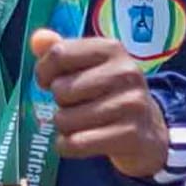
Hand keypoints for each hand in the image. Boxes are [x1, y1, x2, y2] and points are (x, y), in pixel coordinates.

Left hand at [31, 30, 168, 176]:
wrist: (148, 130)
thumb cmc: (108, 94)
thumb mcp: (88, 67)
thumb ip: (60, 52)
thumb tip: (38, 39)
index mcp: (111, 49)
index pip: (59, 54)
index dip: (44, 72)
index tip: (50, 82)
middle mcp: (125, 72)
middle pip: (61, 90)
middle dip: (60, 103)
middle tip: (77, 106)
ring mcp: (131, 104)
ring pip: (65, 120)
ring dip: (64, 127)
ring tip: (82, 124)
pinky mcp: (130, 134)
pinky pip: (76, 143)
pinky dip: (67, 146)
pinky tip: (79, 141)